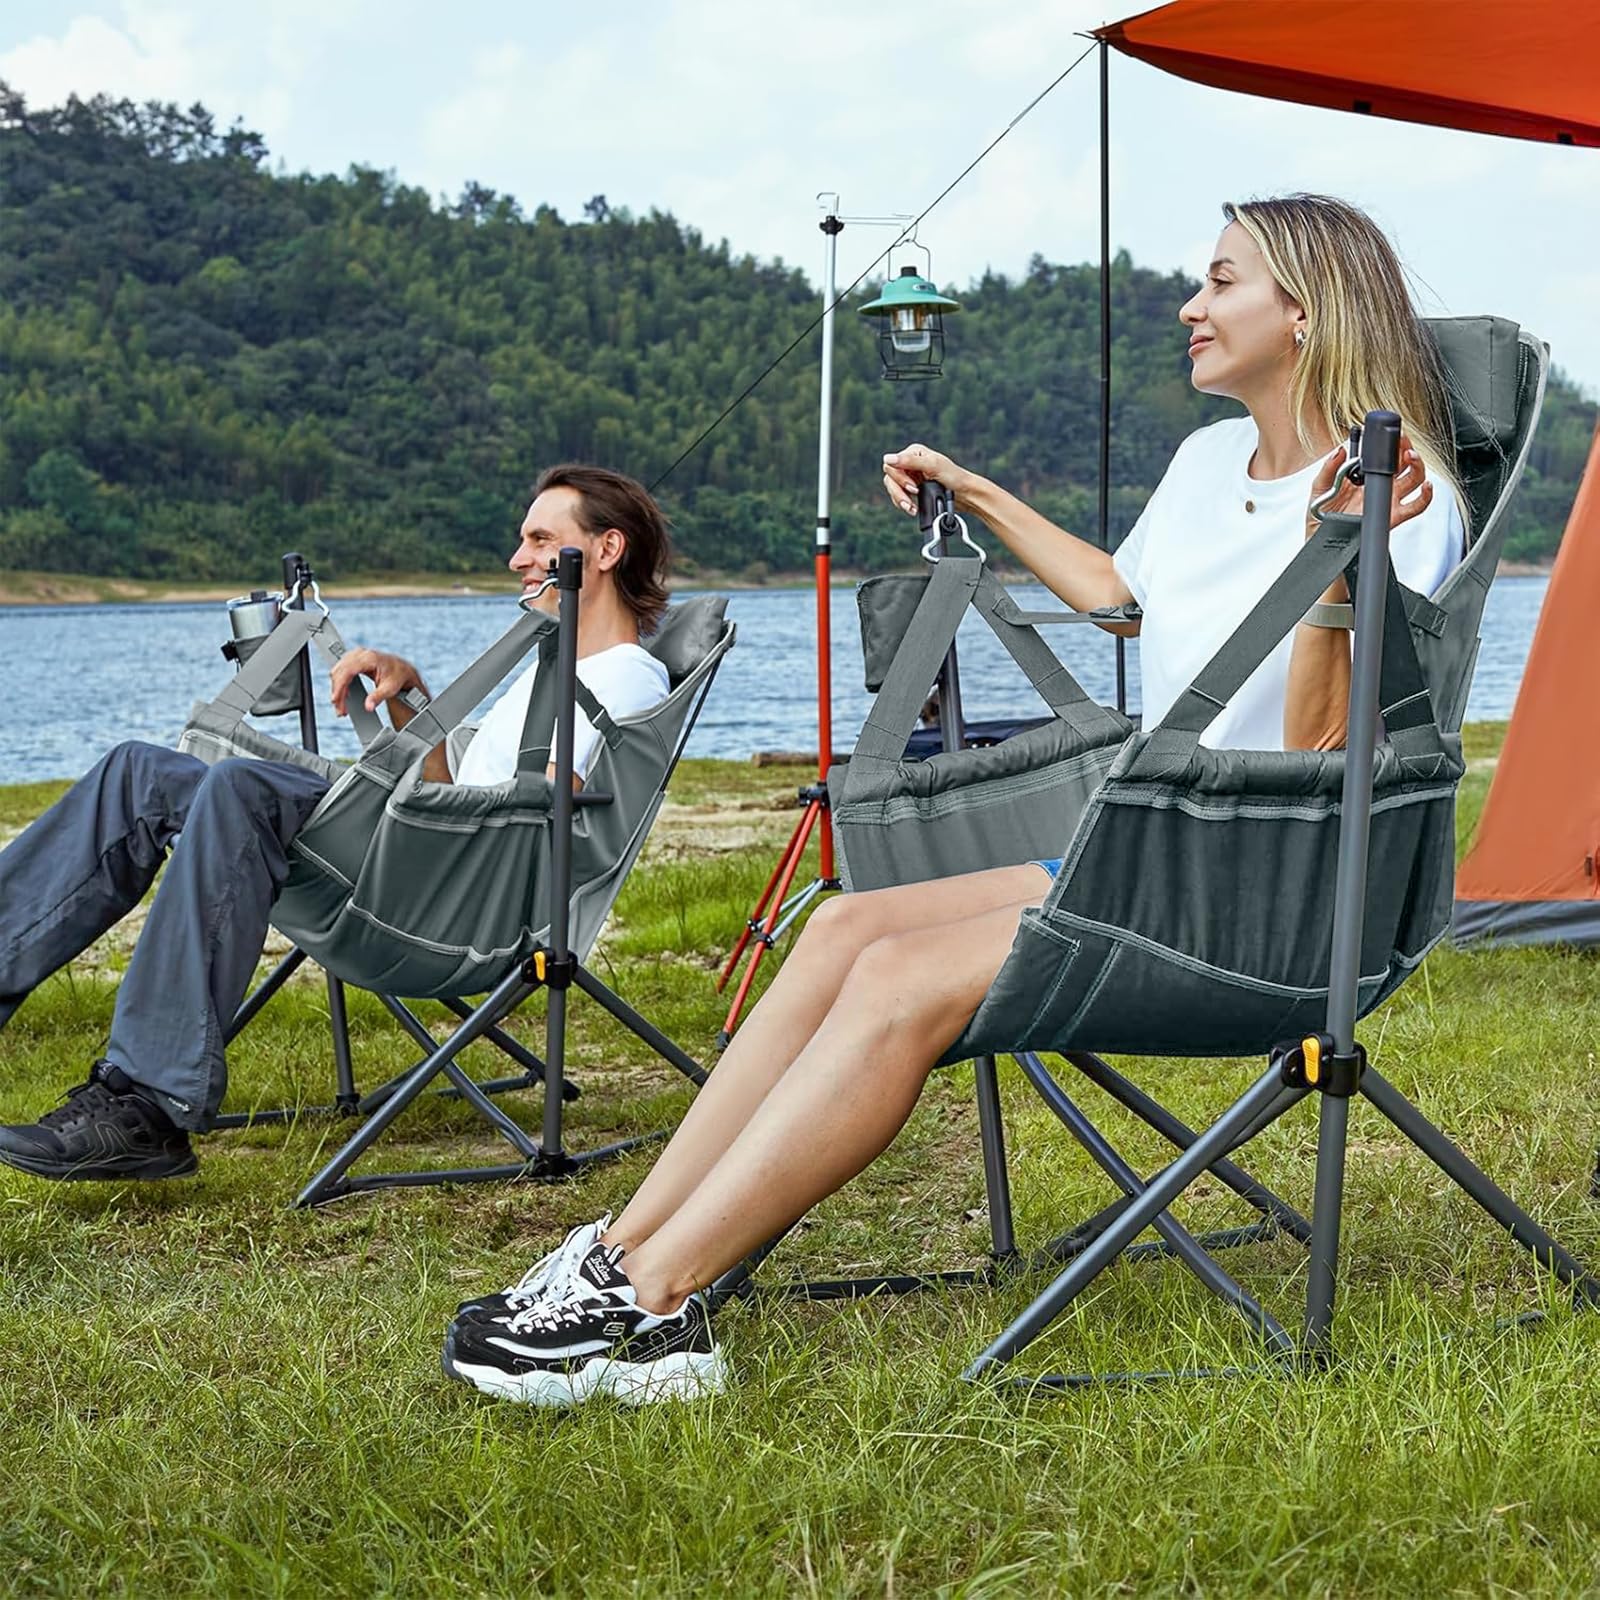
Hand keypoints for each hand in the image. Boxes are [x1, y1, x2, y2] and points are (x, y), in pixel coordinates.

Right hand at [329, 646, 426, 716]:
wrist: (402, 670)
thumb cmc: (398, 676)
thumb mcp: (390, 688)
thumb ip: (378, 697)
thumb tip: (368, 707)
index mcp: (370, 658)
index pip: (347, 670)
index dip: (339, 686)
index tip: (336, 699)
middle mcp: (361, 654)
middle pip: (340, 672)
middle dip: (337, 692)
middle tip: (341, 709)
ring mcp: (356, 655)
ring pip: (337, 672)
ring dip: (337, 689)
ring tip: (342, 707)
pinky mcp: (353, 659)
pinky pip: (341, 671)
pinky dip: (340, 685)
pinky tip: (343, 697)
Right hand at [882, 443, 976, 514]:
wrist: (965, 494)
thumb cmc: (954, 477)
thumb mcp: (932, 466)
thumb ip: (910, 461)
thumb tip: (888, 458)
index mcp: (914, 452)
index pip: (892, 465)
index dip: (900, 479)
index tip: (913, 488)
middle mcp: (910, 463)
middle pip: (890, 478)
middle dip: (899, 493)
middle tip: (910, 503)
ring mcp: (910, 476)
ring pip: (893, 489)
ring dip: (900, 500)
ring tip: (911, 509)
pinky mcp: (911, 489)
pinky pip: (898, 497)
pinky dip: (904, 504)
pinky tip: (912, 508)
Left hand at [1305, 432, 1432, 540]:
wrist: (1320, 540)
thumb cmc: (1319, 516)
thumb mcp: (1319, 488)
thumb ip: (1329, 468)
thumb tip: (1341, 449)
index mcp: (1364, 475)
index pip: (1383, 454)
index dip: (1389, 442)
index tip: (1388, 432)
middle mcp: (1379, 485)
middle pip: (1402, 462)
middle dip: (1405, 448)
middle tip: (1401, 442)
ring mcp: (1388, 500)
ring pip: (1414, 478)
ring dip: (1417, 465)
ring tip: (1410, 457)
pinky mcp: (1393, 516)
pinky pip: (1416, 507)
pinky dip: (1426, 496)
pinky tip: (1426, 486)